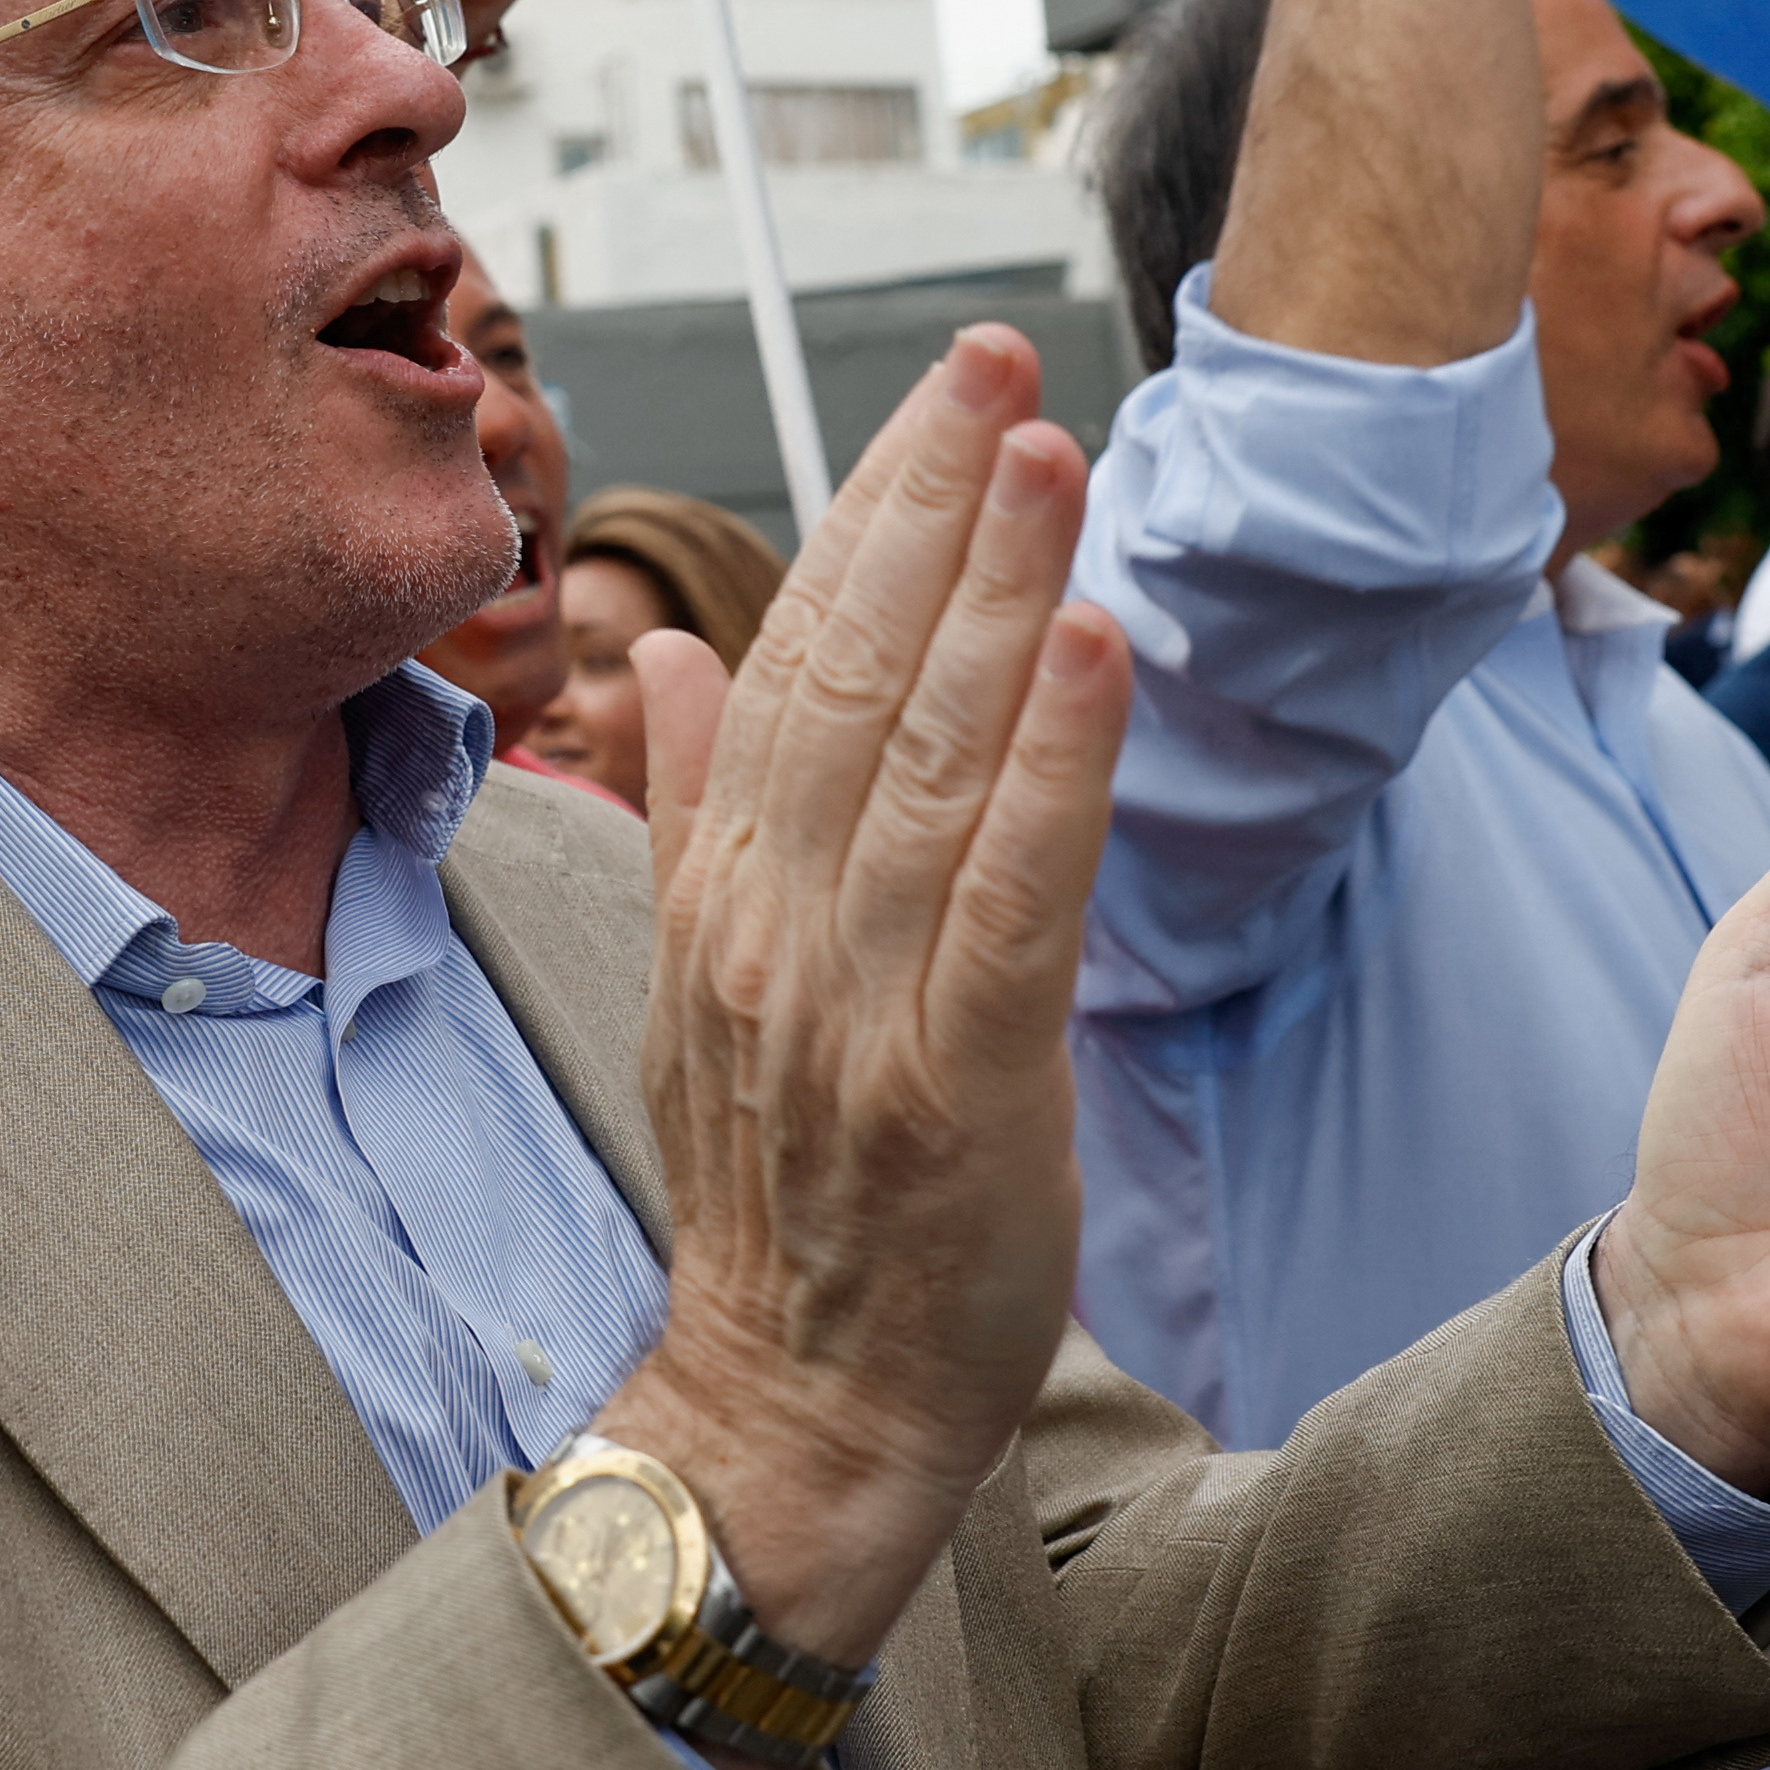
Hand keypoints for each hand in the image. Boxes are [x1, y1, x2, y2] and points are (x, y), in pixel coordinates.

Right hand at [595, 324, 1125, 1676]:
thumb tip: (670, 660)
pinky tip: (1099, 647)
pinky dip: (1056, 764)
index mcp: (721, 888)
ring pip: (933, 757)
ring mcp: (860, 1002)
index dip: (873, 508)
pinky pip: (1013, 895)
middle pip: (854, 669)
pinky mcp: (962, 1083)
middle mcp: (775, 923)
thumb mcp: (697, 992)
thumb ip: (693, 814)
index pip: (790, 650)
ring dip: (1001, 593)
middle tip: (1004, 360)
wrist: (791, 1409)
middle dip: (935, 500)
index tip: (944, 390)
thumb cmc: (778, 1200)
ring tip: (1058, 454)